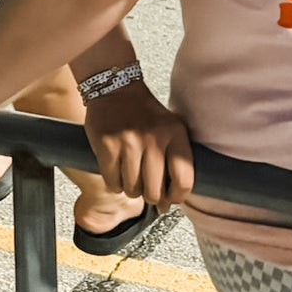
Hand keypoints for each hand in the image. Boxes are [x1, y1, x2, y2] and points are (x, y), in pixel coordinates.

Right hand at [85, 82, 194, 210]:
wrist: (115, 87)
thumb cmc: (144, 114)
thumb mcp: (170, 128)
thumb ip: (174, 161)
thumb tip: (166, 204)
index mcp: (175, 133)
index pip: (184, 179)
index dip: (177, 197)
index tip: (170, 199)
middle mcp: (154, 138)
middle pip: (154, 191)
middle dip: (150, 196)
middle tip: (146, 187)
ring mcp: (129, 142)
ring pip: (132, 189)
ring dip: (130, 188)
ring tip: (129, 172)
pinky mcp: (107, 145)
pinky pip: (112, 182)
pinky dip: (114, 182)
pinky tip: (116, 168)